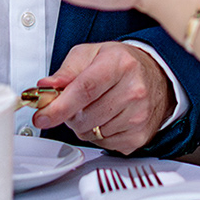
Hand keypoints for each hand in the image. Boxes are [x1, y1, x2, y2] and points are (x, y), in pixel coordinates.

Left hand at [31, 41, 173, 153]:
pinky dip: (99, 135)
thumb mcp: (91, 55)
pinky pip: (104, 144)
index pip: (84, 90)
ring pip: (91, 133)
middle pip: (84, 116)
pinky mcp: (139, 136)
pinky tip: (109, 119)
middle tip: (79, 102)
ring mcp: (138, 116)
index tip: (42, 117)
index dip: (59, 107)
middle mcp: (134, 90)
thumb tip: (46, 87)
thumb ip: (65, 71)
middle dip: (71, 114)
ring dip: (85, 125)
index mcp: (119, 64)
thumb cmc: (121, 64)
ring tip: (98, 107)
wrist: (156, 77)